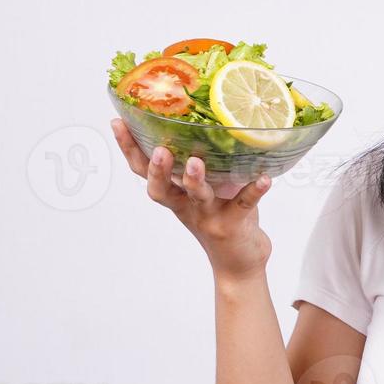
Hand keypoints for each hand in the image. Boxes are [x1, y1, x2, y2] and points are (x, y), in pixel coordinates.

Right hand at [110, 118, 274, 280]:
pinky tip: (264, 179)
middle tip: (158, 150)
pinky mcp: (233, 224)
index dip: (129, 150)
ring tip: (196, 162)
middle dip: (157, 170)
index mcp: (175, 195)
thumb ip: (199, 164)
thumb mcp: (203, 191)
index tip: (119, 123)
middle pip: (162, 189)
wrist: (238, 264)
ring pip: (197, 196)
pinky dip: (254, 191)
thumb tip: (201, 120)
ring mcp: (209, 216)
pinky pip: (243, 205)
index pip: (144, 171)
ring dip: (195, 180)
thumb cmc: (220, 218)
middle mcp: (186, 206)